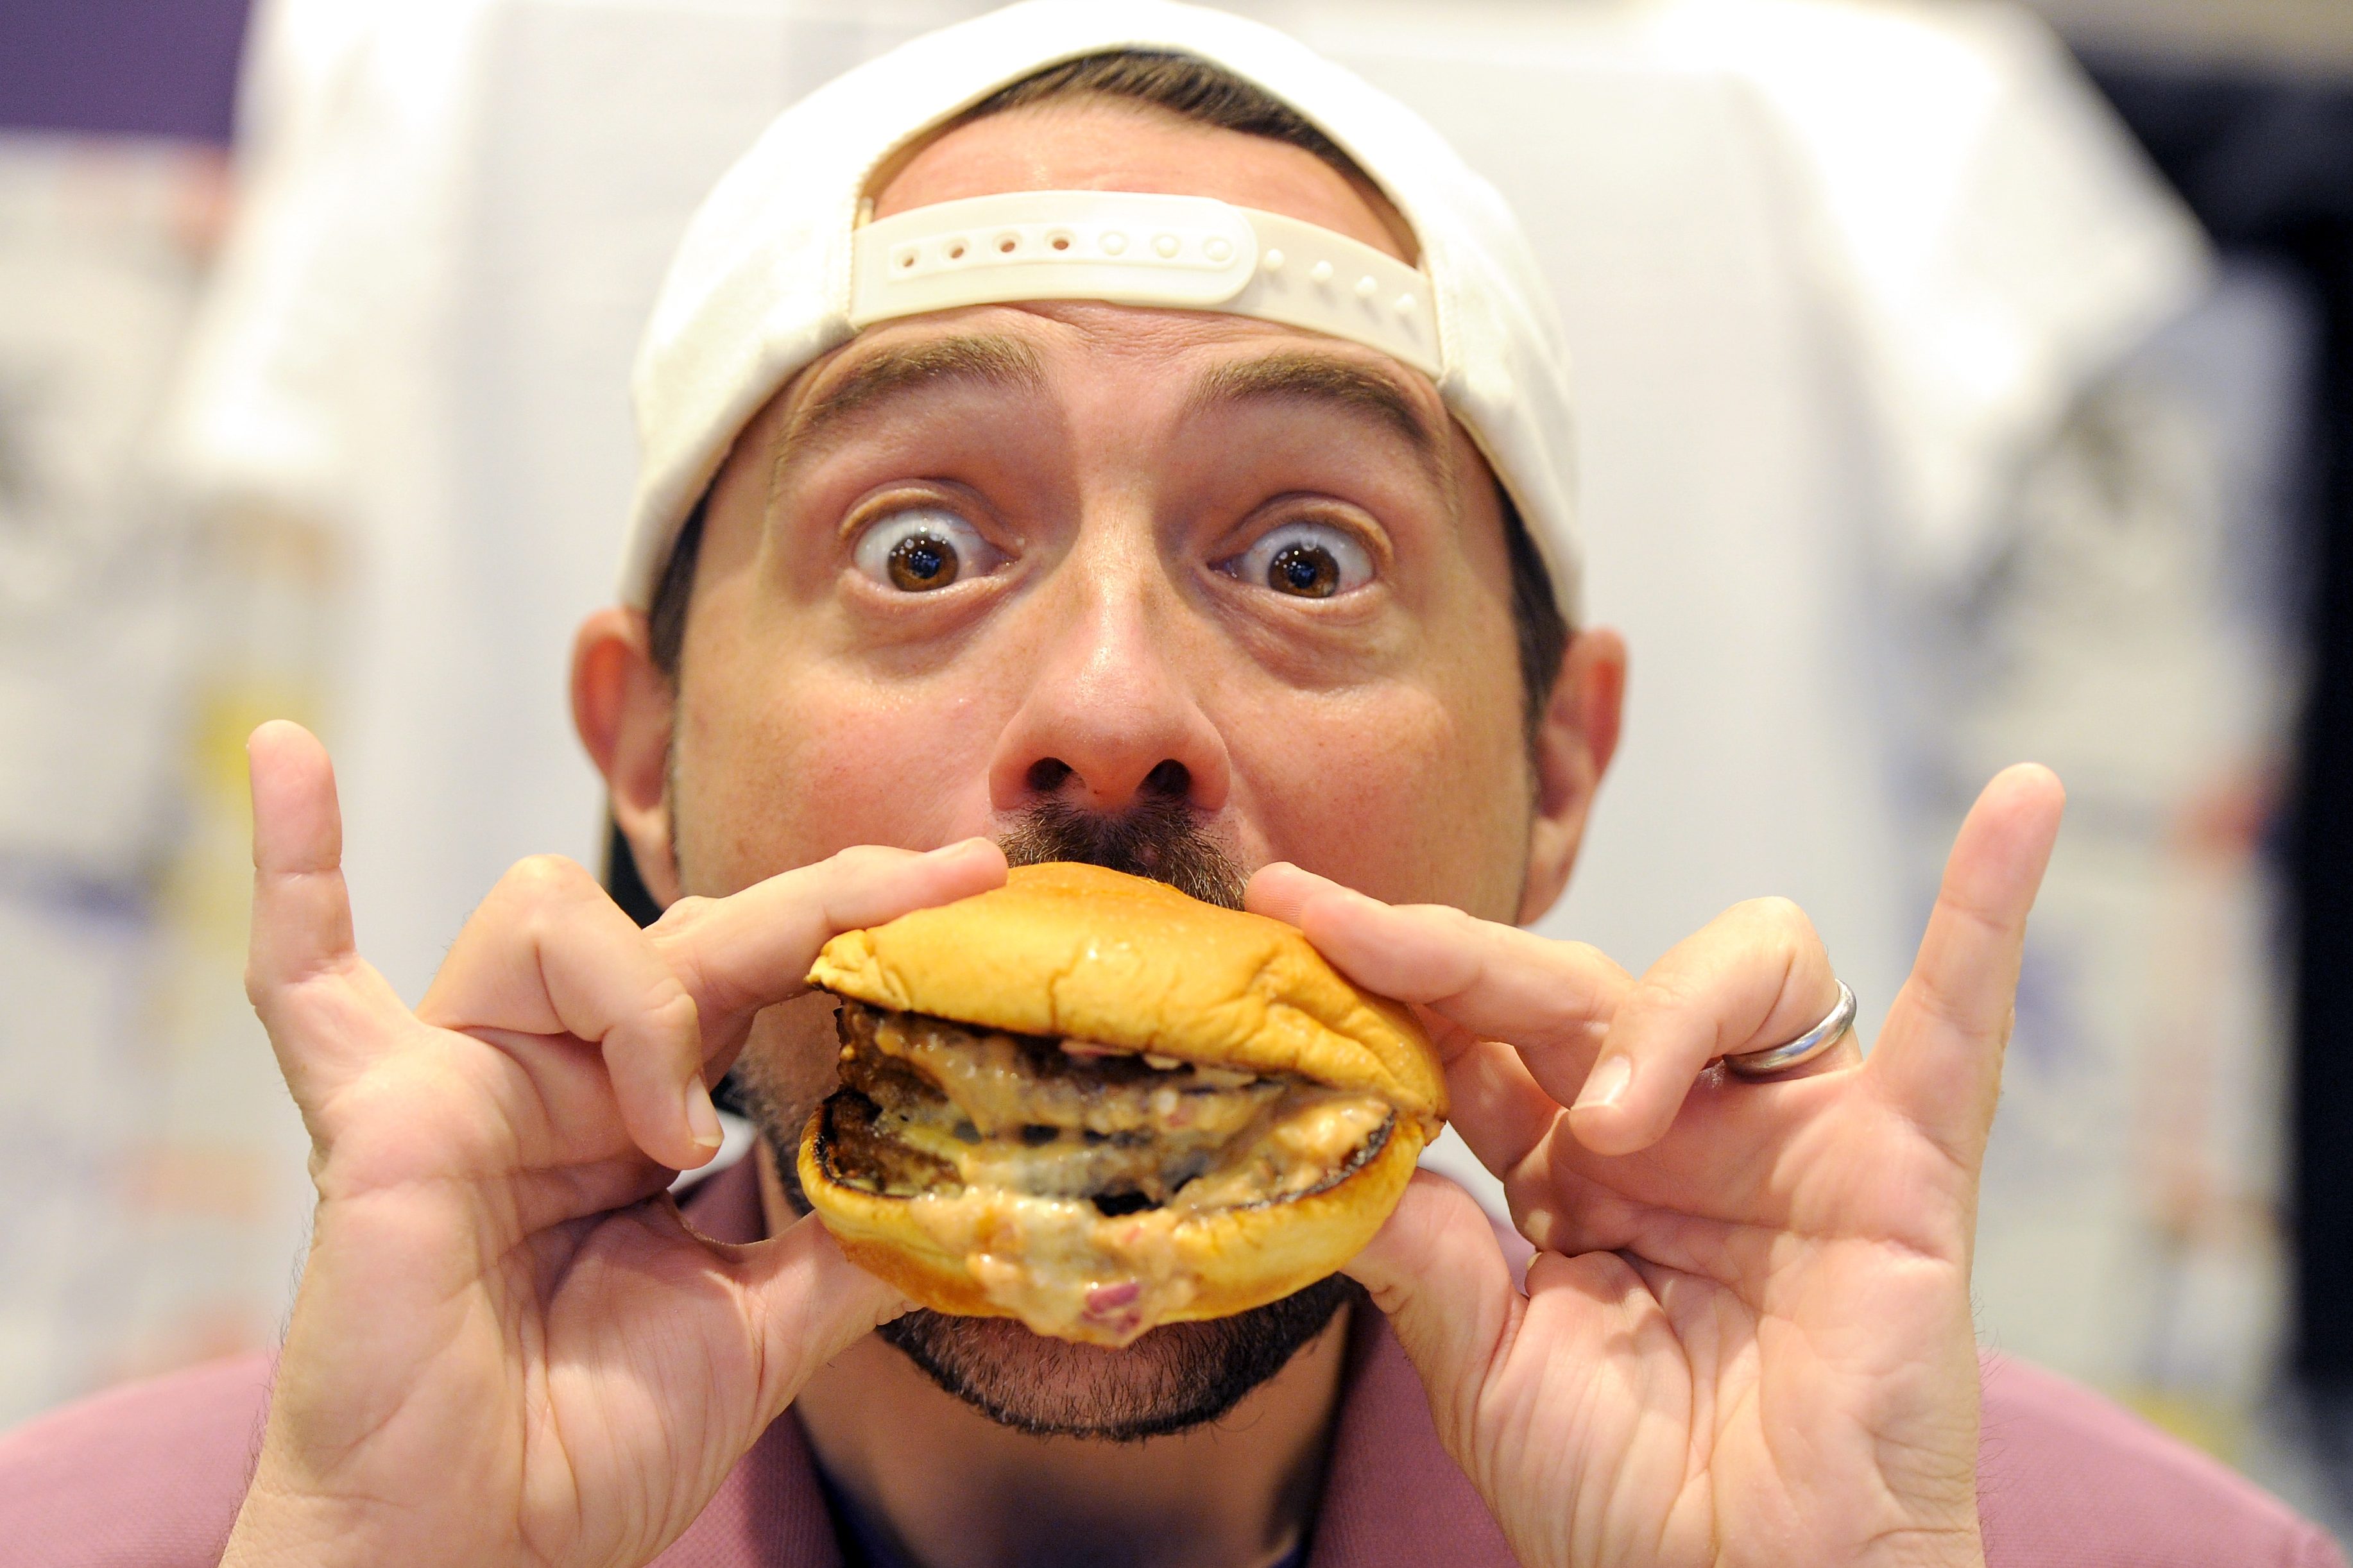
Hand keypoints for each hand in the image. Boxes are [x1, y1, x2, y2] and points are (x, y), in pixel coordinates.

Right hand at [224, 722, 1006, 1567]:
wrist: (477, 1552)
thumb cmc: (593, 1445)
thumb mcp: (765, 1329)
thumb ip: (852, 1245)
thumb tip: (970, 1194)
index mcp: (644, 1109)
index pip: (760, 966)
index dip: (866, 914)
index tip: (981, 879)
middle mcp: (557, 1072)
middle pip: (683, 924)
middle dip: (819, 904)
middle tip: (940, 886)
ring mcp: (461, 1079)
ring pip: (555, 913)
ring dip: (645, 998)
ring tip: (673, 1135)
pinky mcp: (376, 1115)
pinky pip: (305, 976)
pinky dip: (296, 867)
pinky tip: (288, 753)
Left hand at [1249, 765, 2063, 1567]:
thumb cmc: (1628, 1503)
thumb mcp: (1485, 1362)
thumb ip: (1422, 1245)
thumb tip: (1319, 1135)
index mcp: (1572, 1169)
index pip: (1480, 1025)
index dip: (1389, 963)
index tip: (1285, 902)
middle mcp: (1678, 1129)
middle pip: (1581, 978)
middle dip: (1470, 961)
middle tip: (1367, 946)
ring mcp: (1790, 1137)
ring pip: (1739, 961)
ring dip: (1659, 1007)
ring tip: (1604, 1121)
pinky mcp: (1903, 1166)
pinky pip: (1959, 1023)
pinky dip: (1988, 911)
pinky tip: (2020, 805)